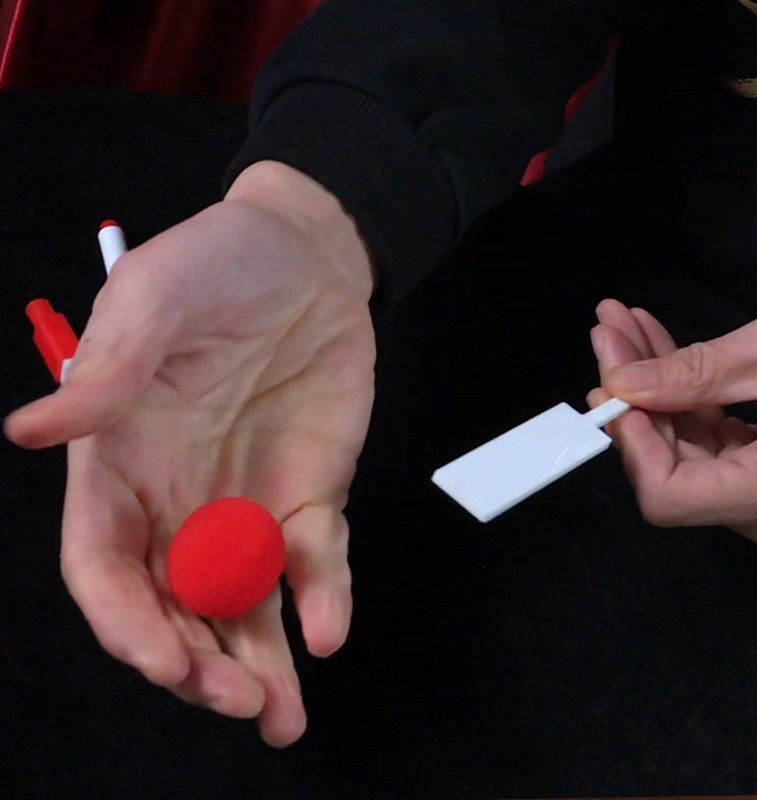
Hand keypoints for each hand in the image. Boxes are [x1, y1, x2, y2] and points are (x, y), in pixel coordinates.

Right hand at [4, 161, 376, 744]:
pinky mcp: (308, 494)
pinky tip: (328, 629)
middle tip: (242, 702)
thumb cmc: (216, 265)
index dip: (129, 624)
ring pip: (245, 606)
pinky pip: (314, 561)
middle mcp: (179, 499)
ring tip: (284, 718)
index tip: (167, 661)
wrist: (306, 259)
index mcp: (122, 465)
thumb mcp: (154, 300)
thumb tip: (32, 429)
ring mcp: (247, 503)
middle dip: (201, 667)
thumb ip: (107, 370)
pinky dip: (322, 599)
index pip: (106, 568)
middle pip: (176, 607)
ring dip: (262, 666)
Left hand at [587, 299, 756, 557]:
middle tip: (610, 335)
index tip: (611, 386)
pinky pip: (720, 446)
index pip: (669, 495)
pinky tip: (665, 352)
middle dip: (634, 395)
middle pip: (672, 467)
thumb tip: (623, 384)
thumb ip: (695, 374)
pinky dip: (691, 400)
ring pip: (691, 451)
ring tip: (628, 330)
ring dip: (656, 389)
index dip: (630, 441)